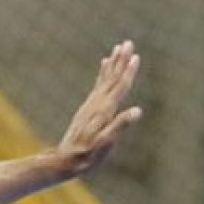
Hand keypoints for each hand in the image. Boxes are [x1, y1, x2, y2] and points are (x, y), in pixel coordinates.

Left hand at [56, 40, 143, 178]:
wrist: (65, 161)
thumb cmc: (88, 156)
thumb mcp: (106, 144)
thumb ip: (120, 126)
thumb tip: (137, 110)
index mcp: (104, 111)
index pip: (119, 87)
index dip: (128, 72)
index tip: (135, 56)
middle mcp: (97, 104)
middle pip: (112, 78)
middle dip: (121, 61)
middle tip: (128, 42)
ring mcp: (91, 106)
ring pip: (105, 79)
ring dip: (113, 64)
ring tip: (118, 48)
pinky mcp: (87, 109)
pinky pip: (98, 85)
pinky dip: (103, 73)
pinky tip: (104, 64)